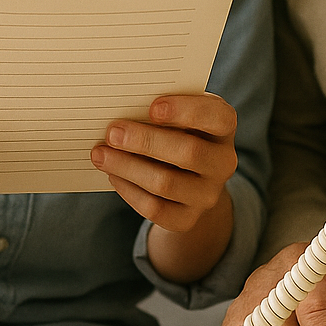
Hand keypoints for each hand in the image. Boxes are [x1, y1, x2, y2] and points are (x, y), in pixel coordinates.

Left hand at [91, 93, 237, 282]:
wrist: (188, 175)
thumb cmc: (177, 130)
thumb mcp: (178, 114)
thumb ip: (160, 108)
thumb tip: (123, 109)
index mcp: (224, 127)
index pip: (218, 117)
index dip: (187, 111)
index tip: (152, 107)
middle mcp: (223, 162)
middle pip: (189, 153)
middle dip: (146, 142)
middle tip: (113, 132)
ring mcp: (207, 194)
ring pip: (166, 183)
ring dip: (128, 167)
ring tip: (101, 154)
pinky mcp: (187, 218)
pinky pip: (155, 209)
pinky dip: (129, 190)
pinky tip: (113, 174)